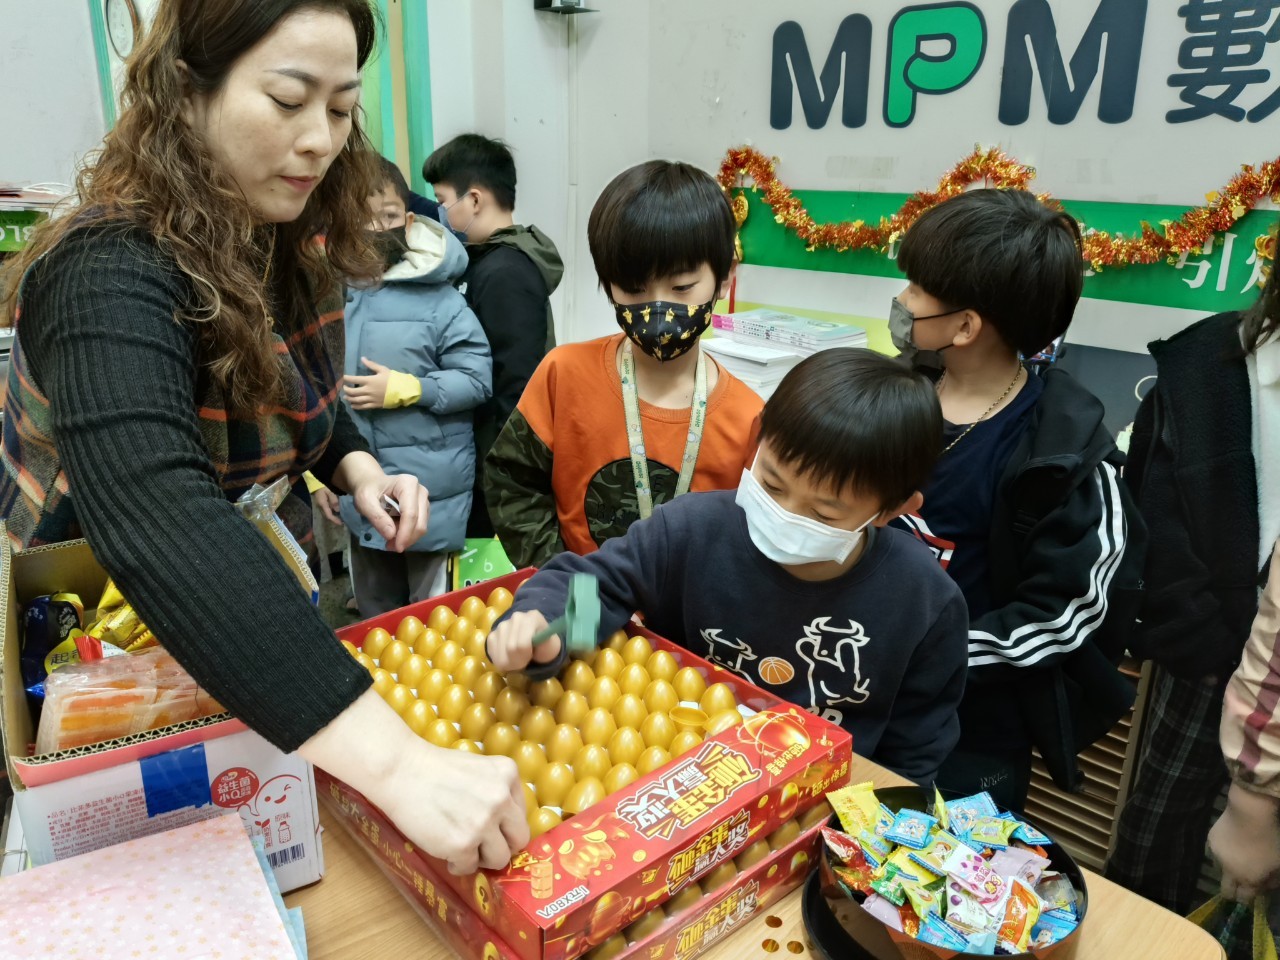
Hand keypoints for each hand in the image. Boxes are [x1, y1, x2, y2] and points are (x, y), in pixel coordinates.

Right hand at [299, 690, 526, 875]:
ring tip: (462, 848)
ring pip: (499, 858)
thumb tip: (506, 824)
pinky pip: (469, 867)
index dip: (506, 824)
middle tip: (483, 845)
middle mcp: (502, 799)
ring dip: (481, 858)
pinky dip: (458, 864)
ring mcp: (484, 823)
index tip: (492, 828)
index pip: (521, 813)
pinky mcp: (462, 844)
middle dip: (502, 845)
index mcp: (508, 775)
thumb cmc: (435, 769)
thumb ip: (497, 790)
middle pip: (519, 839)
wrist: (401, 771)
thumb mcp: (479, 768)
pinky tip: (445, 851)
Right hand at [314, 486, 342, 526]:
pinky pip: (327, 513)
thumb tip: (337, 510)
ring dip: (333, 518)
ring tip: (340, 520)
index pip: (328, 515)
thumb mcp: (329, 492)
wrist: (315, 487)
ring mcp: (320, 508)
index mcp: (322, 505)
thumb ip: (333, 500)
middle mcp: (321, 508)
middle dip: (335, 521)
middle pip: (328, 517)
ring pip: (327, 516)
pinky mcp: (322, 507)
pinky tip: (337, 515)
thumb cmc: (322, 489)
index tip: (340, 523)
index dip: (334, 520)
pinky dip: (332, 515)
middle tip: (342, 523)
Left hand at [344, 357, 392, 410]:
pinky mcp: (374, 405)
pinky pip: (363, 407)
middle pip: (353, 391)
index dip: (347, 378)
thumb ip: (371, 364)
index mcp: (369, 380)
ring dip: (349, 398)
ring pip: (356, 400)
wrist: (402, 390)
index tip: (344, 378)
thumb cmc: (393, 379)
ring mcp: (371, 399)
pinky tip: (353, 405)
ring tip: (346, 397)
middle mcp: (368, 390)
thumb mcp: (382, 369)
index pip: (354, 379)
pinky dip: (356, 406)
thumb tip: (362, 358)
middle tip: (344, 388)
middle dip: (346, 390)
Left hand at [352, 472, 429, 551]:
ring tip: (390, 541)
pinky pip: (420, 526)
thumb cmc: (368, 490)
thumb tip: (391, 535)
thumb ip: (377, 517)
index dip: (405, 533)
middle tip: (390, 547)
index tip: (396, 547)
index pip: (410, 513)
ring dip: (408, 538)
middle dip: (407, 538)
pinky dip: (409, 534)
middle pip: (420, 521)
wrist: (373, 484)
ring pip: (422, 526)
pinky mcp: (423, 508)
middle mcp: (420, 491)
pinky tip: (396, 535)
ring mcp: (424, 499)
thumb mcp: (365, 502)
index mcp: (407, 484)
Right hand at [486, 610, 561, 672]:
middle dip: (518, 661)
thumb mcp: (552, 647)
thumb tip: (534, 643)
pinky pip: (492, 653)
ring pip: (500, 654)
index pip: (522, 644)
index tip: (531, 657)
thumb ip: (544, 645)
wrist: (535, 641)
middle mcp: (515, 617)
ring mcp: (502, 625)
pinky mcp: (492, 634)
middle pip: (510, 649)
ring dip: (509, 662)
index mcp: (533, 617)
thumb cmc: (544, 645)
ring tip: (518, 657)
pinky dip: (501, 660)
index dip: (526, 656)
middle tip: (525, 659)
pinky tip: (509, 655)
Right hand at [1210, 783, 1279, 902]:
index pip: (1244, 899)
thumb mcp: (1279, 863)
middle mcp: (1228, 872)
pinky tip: (1231, 844)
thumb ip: (1273, 879)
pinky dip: (1223, 853)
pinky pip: (1215, 854)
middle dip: (1234, 891)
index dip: (1249, 898)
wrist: (1249, 813)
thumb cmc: (1270, 839)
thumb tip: (1266, 885)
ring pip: (1219, 871)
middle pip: (1226, 891)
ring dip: (1227, 870)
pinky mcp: (1210, 841)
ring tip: (1237, 858)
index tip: (1255, 891)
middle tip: (1243, 883)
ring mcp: (1216, 856)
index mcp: (1247, 879)